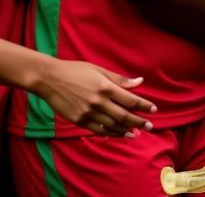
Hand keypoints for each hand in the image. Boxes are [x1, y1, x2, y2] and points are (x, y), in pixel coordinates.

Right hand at [34, 59, 156, 137]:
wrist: (50, 79)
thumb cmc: (77, 70)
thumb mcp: (100, 70)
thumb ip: (120, 79)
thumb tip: (139, 82)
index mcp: (106, 87)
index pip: (130, 100)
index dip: (144, 106)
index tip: (154, 110)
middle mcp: (98, 102)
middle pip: (124, 116)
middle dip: (138, 122)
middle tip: (149, 126)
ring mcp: (88, 113)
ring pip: (112, 126)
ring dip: (125, 130)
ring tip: (135, 133)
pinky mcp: (79, 121)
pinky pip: (97, 130)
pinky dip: (109, 133)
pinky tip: (117, 133)